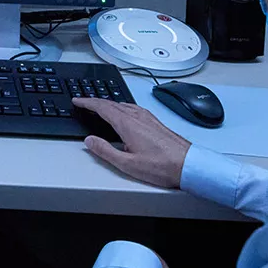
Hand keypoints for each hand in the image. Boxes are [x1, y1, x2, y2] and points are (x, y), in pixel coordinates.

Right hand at [72, 97, 190, 188]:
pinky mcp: (155, 121)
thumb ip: (105, 151)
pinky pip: (132, 108)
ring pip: (123, 104)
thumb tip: (90, 141)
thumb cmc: (162, 166)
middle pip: (111, 103)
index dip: (87, 102)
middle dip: (95, 101)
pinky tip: (123, 112)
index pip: (102, 107)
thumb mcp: (128, 164)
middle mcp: (138, 117)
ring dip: (108, 103)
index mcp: (128, 124)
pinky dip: (121, 107)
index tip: (77, 101)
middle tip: (83, 102)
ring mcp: (148, 117)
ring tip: (99, 107)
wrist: (189, 165)